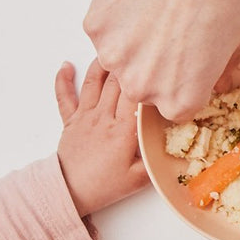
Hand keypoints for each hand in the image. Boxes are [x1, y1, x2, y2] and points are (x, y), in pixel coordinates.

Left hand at [55, 60, 148, 217]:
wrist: (70, 192)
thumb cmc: (105, 186)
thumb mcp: (139, 179)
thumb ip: (156, 159)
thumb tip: (176, 146)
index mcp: (123, 130)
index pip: (136, 95)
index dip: (146, 79)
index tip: (156, 67)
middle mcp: (104, 117)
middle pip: (117, 83)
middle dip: (127, 64)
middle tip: (138, 48)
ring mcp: (85, 116)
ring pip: (94, 82)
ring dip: (102, 63)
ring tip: (111, 48)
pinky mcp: (70, 121)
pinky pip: (64, 96)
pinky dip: (63, 79)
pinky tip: (65, 65)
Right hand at [82, 0, 239, 122]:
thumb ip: (221, 73)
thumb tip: (214, 80)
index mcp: (180, 102)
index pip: (176, 105)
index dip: (185, 81)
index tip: (190, 59)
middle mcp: (142, 88)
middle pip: (144, 86)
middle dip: (157, 65)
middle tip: (174, 30)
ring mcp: (114, 56)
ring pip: (121, 57)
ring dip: (134, 42)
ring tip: (158, 10)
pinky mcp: (96, 24)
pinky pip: (104, 29)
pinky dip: (117, 16)